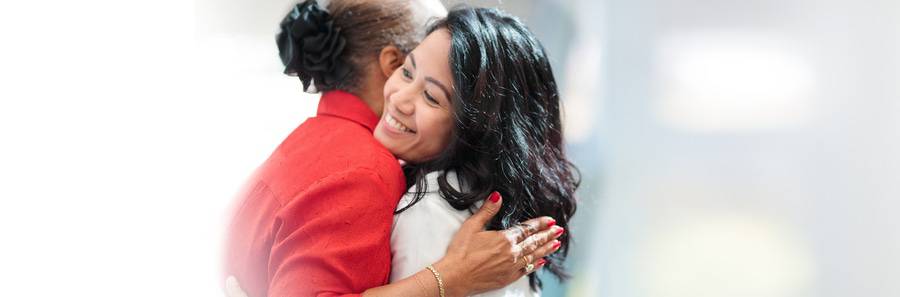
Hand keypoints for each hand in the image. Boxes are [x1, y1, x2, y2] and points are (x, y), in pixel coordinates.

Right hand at [433, 192, 563, 296]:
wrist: (455, 277)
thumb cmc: (460, 252)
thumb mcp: (471, 226)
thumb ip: (487, 211)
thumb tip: (497, 196)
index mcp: (504, 238)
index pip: (527, 228)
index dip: (540, 223)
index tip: (550, 220)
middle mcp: (512, 253)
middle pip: (534, 241)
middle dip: (548, 235)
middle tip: (559, 230)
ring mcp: (511, 267)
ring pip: (534, 255)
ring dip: (546, 248)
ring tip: (556, 243)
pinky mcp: (508, 278)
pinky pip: (527, 270)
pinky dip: (536, 264)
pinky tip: (542, 261)